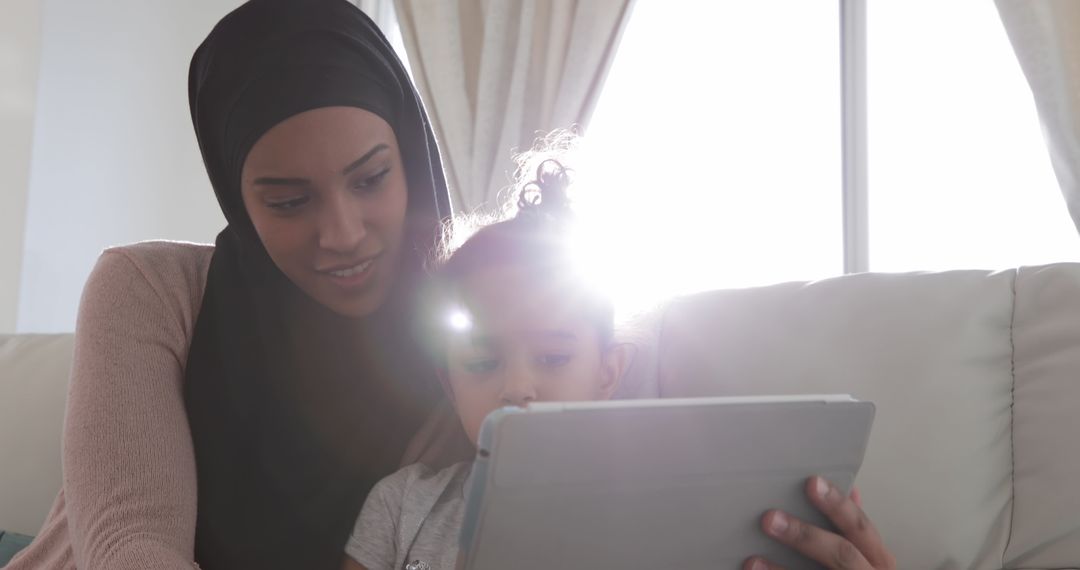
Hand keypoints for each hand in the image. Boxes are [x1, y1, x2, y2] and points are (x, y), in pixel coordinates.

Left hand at [743, 476, 895, 569]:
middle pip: (841, 554)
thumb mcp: (871, 555)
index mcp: (878, 558)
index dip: (838, 505)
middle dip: (805, 536)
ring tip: (754, 561)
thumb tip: (850, 490)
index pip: (860, 527)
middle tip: (770, 518)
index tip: (812, 483)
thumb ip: (857, 528)